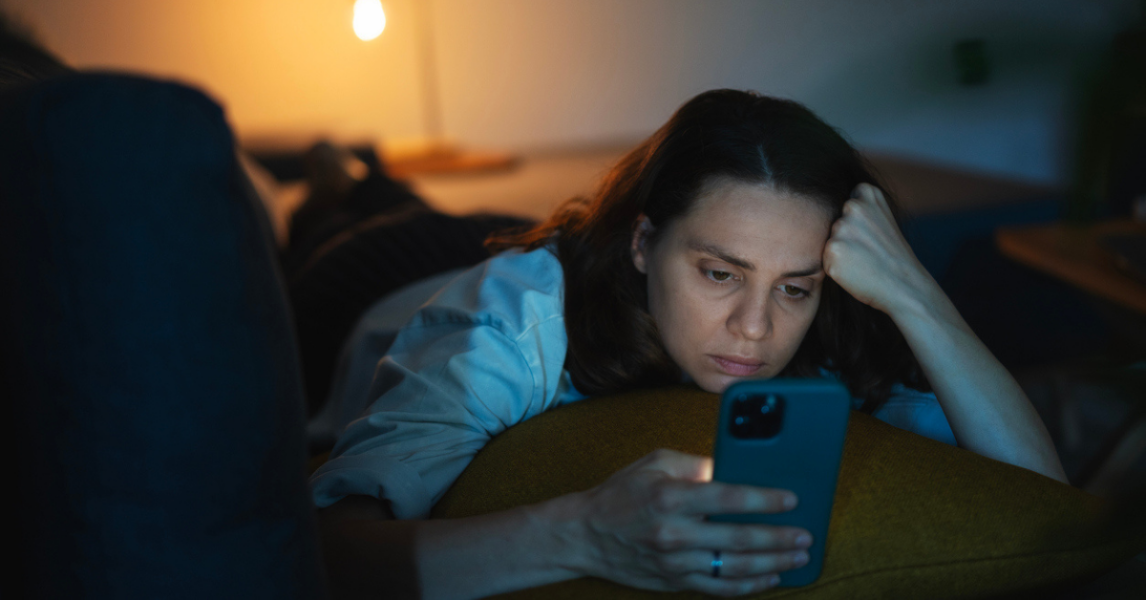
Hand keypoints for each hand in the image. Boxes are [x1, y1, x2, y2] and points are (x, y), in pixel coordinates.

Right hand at [570, 449, 812, 595]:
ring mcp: (674, 562)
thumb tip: (735, 468)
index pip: (728, 497)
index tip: (792, 499)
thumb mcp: (656, 463)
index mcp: (671, 496)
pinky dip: (748, 586)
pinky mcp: (674, 582)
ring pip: (734, 568)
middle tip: (805, 535)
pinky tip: (770, 578)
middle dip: (779, 538)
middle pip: (738, 539)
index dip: (764, 499)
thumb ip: (698, 465)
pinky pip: (718, 589)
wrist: (585, 534)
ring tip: (797, 557)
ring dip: (772, 564)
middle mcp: (674, 532)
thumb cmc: (622, 492)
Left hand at [823, 183, 934, 315]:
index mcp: (867, 193)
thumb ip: (864, 206)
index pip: (845, 203)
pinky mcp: (833, 248)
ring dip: (840, 252)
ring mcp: (843, 227)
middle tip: (868, 251)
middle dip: (846, 238)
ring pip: (828, 240)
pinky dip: (835, 267)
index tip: (872, 234)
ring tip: (863, 260)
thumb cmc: (892, 255)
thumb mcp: (884, 218)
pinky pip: (824, 258)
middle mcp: (853, 206)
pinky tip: (855, 270)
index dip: (857, 222)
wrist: (905, 285)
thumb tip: (835, 202)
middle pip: (834, 223)